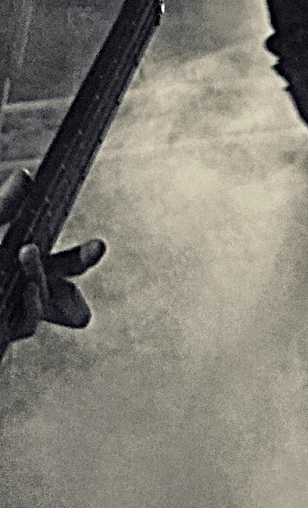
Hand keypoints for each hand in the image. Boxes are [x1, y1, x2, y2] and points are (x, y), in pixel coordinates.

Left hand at [0, 169, 104, 341]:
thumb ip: (5, 207)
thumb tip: (25, 176)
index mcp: (27, 265)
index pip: (65, 263)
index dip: (84, 256)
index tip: (98, 246)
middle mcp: (25, 290)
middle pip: (63, 285)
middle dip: (80, 262)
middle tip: (95, 246)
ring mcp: (13, 314)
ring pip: (42, 303)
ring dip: (39, 276)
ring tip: (26, 251)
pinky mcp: (5, 331)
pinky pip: (26, 324)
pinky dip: (29, 306)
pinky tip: (26, 289)